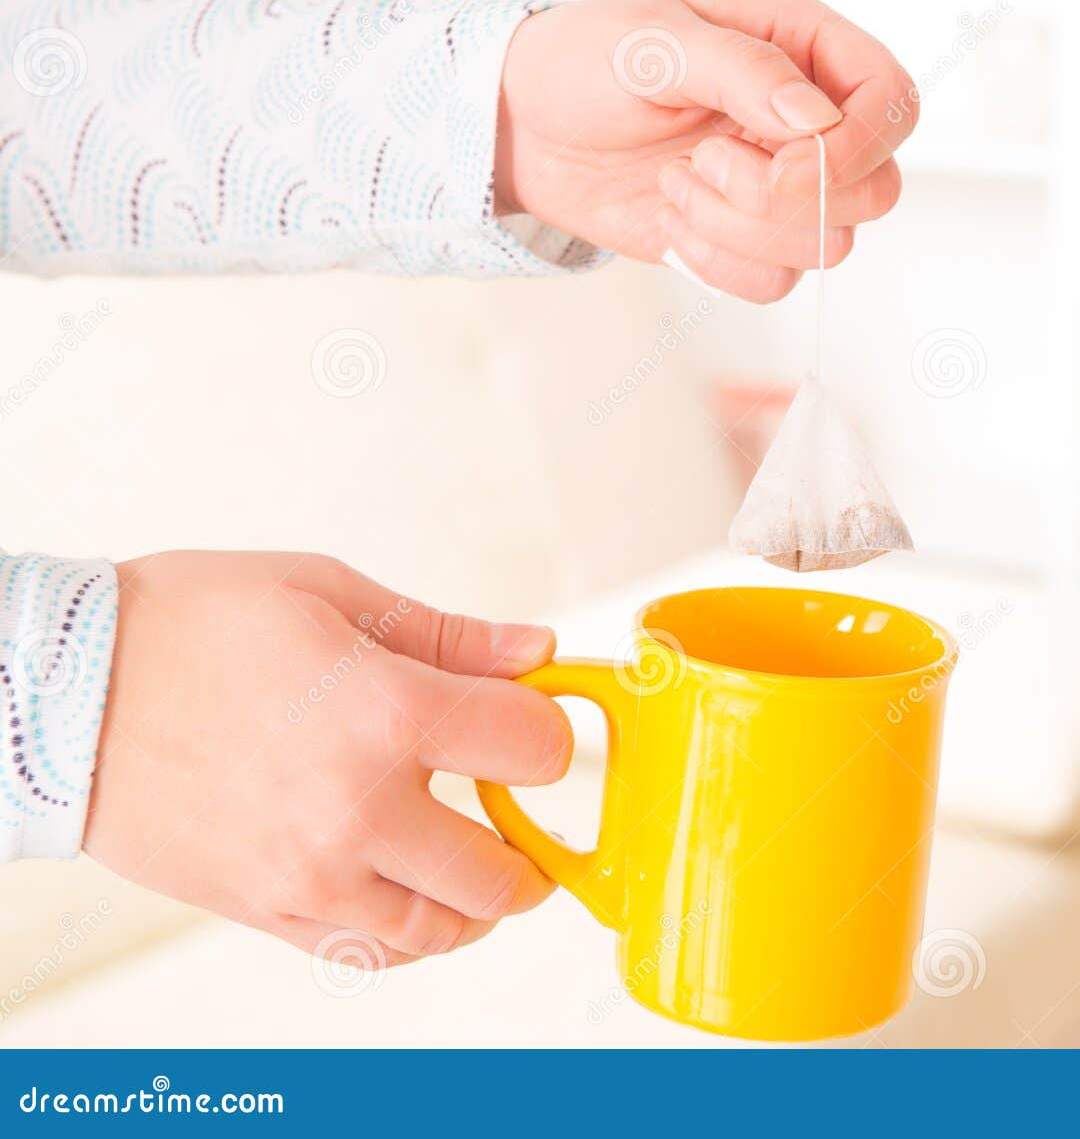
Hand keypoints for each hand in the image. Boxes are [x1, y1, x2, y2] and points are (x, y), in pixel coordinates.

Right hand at [83, 551, 572, 967]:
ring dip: (478, 901)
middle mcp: (357, 808)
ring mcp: (312, 874)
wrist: (62, 692)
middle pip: (501, 872)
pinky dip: (413, 933)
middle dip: (530, 842)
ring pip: (443, 931)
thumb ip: (447, 636)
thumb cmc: (187, 627)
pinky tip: (410, 886)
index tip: (532, 722)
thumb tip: (536, 651)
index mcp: (386, 713)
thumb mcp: (328, 594)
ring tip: (471, 856)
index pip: (533, 749)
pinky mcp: (269, 909)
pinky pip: (371, 954)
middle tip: (516, 808)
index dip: (549, 731)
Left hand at [495, 0, 917, 301]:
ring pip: (828, 246)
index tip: (785, 163)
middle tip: (708, 163)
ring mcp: (785, 190)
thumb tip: (815, 116)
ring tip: (677, 181)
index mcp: (805, 50)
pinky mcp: (749, 243)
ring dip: (740, 228)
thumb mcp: (653, 43)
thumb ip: (742, 70)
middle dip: (789, 199)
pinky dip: (717, 263)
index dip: (857, 148)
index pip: (892, 105)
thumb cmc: (585, 63)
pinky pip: (776, 284)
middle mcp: (809, 124)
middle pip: (876, 191)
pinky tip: (672, 218)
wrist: (529, 131)